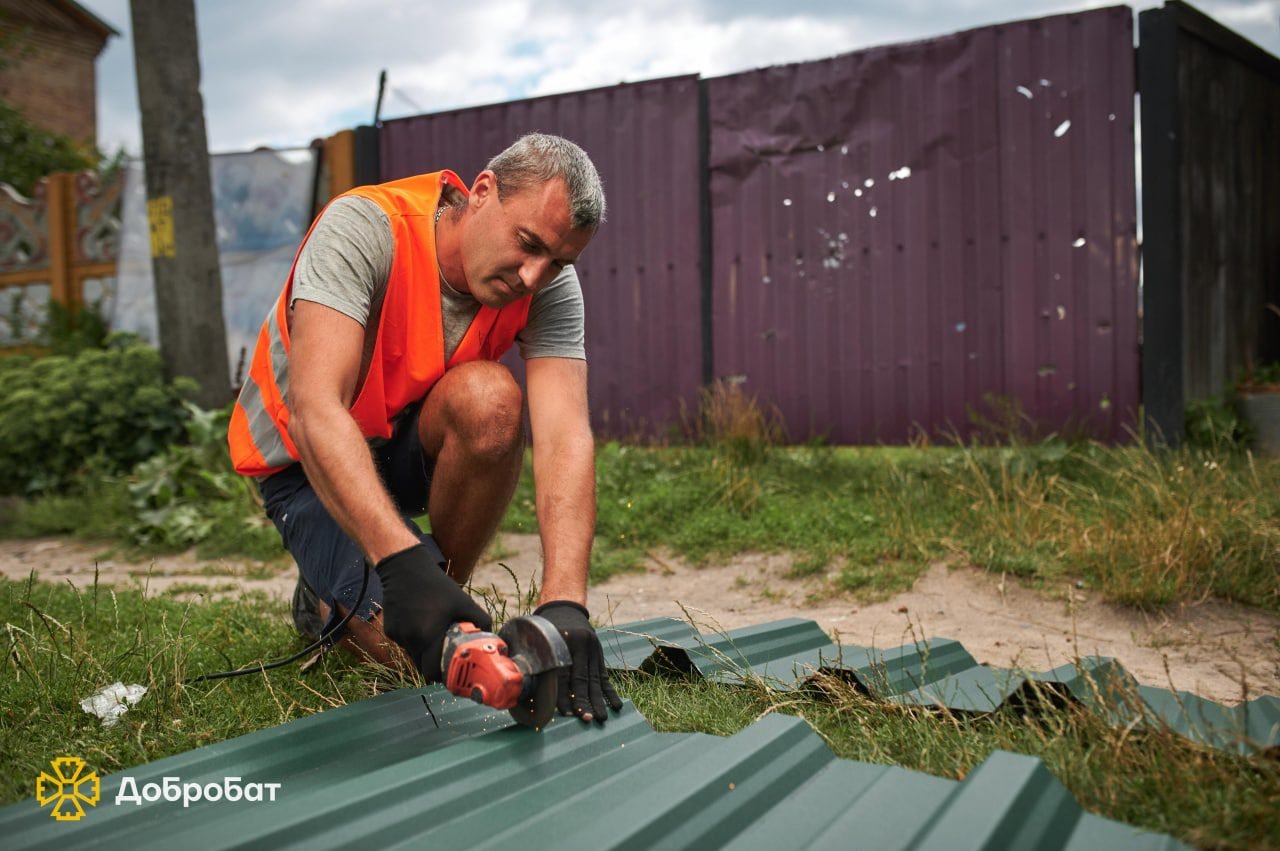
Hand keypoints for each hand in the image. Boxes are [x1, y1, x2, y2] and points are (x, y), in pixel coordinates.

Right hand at [373, 541, 491, 680]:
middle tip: (445, 657)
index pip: (431, 672)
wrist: (405, 569)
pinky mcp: (390, 630)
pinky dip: (413, 639)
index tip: (450, 674)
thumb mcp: (464, 602)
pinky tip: (419, 622)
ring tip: (433, 633)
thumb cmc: (437, 586)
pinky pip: (404, 642)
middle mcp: (410, 639)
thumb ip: (481, 621)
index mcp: (428, 636)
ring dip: (423, 651)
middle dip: (433, 665)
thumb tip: (492, 637)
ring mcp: (397, 635)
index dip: (441, 676)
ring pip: (412, 654)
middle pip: (421, 666)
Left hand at [534, 601, 622, 722]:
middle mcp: (582, 646)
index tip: (565, 713)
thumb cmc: (546, 629)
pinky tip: (616, 705)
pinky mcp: (599, 656)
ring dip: (598, 701)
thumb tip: (524, 687)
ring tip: (601, 718)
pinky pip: (605, 676)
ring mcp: (594, 650)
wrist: (566, 609)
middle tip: (586, 719)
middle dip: (584, 701)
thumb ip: (535, 659)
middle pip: (582, 678)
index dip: (564, 694)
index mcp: (564, 641)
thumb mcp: (539, 637)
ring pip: (595, 679)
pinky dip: (610, 692)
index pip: (563, 673)